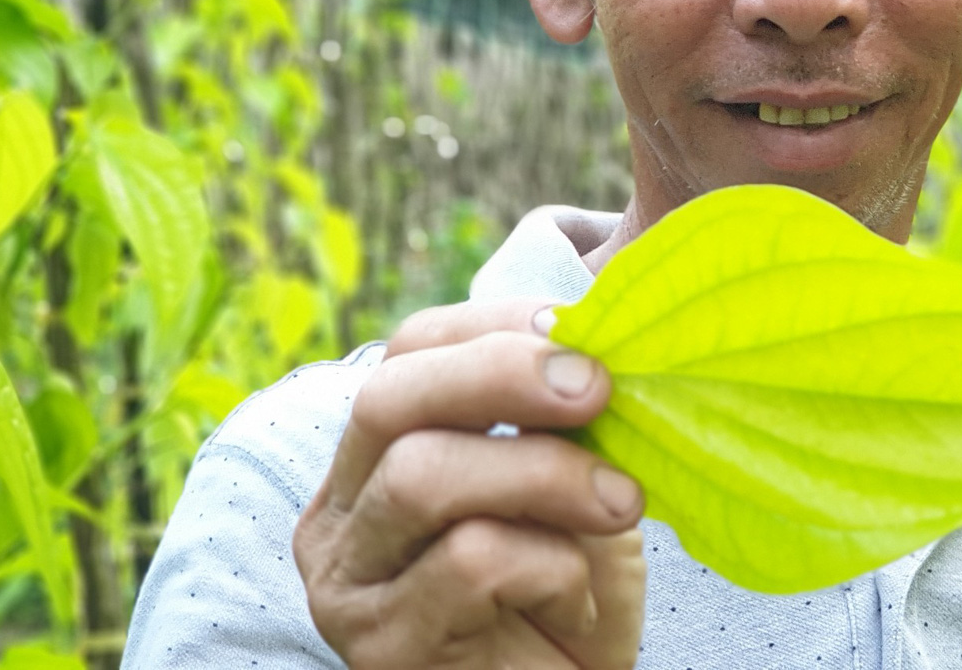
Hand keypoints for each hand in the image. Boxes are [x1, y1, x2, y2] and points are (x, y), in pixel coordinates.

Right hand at [294, 298, 645, 668]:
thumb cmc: (574, 592)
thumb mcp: (573, 480)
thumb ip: (563, 415)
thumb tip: (596, 324)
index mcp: (378, 456)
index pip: (407, 352)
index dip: (494, 326)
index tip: (582, 329)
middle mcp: (341, 513)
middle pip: (389, 398)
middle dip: (503, 375)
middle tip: (598, 390)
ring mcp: (350, 582)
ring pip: (423, 476)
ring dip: (547, 476)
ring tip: (620, 506)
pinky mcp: (384, 643)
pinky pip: (471, 563)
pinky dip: (551, 570)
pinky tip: (575, 606)